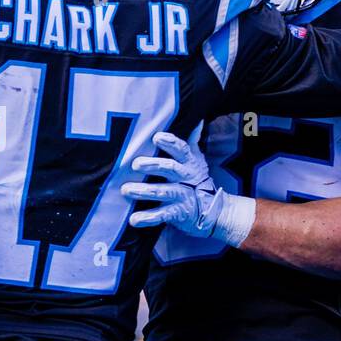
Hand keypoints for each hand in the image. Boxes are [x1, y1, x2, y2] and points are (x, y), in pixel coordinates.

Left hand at [120, 132, 255, 246]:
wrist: (215, 212)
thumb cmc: (198, 181)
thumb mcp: (197, 160)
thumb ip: (191, 142)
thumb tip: (196, 121)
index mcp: (188, 164)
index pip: (181, 149)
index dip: (170, 142)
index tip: (157, 137)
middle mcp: (185, 178)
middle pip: (169, 168)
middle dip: (152, 165)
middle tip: (135, 164)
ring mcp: (181, 196)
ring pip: (161, 192)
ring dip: (143, 190)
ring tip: (125, 190)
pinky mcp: (177, 214)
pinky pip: (161, 216)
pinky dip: (147, 218)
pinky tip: (133, 219)